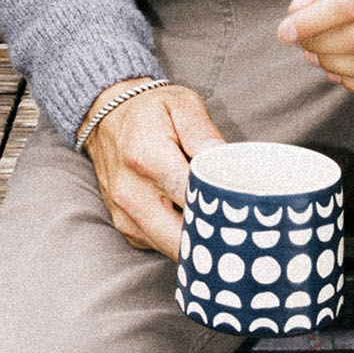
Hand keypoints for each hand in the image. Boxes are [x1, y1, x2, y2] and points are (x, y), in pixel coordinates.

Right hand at [76, 81, 225, 259]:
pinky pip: (160, 246)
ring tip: (222, 226)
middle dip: (214, 235)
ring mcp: (125, 215)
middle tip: (242, 227)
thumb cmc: (152, 111)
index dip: (222, 207)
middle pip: (183, 236)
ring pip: (173, 248)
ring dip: (198, 242)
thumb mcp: (181, 103)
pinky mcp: (125, 228)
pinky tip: (195, 223)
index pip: (192, 199)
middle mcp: (131, 193)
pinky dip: (180, 240)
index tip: (246, 209)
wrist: (107, 120)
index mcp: (147, 158)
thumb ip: (202, 130)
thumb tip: (221, 157)